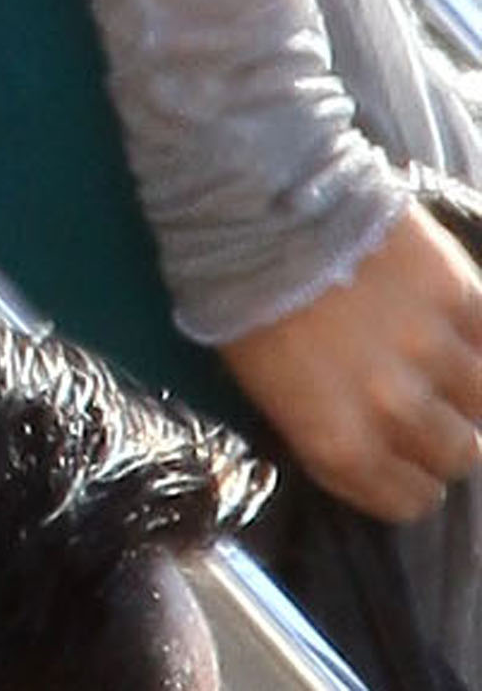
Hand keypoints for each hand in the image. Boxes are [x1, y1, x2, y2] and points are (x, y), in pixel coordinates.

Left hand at [220, 198, 481, 522]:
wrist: (255, 205)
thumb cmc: (246, 301)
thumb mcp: (273, 394)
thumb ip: (334, 436)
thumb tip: (381, 457)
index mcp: (341, 442)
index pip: (410, 499)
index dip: (411, 479)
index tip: (407, 458)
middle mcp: (396, 410)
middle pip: (458, 454)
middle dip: (441, 433)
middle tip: (424, 400)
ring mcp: (434, 351)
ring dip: (464, 385)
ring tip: (440, 357)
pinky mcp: (458, 296)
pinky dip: (476, 338)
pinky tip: (453, 322)